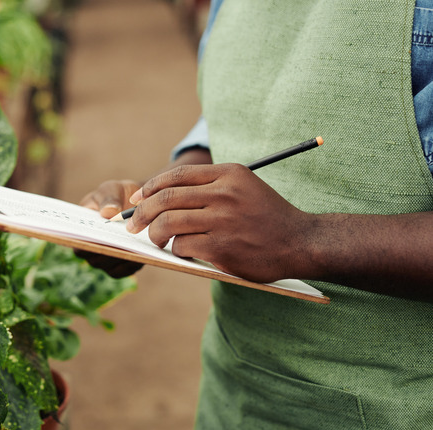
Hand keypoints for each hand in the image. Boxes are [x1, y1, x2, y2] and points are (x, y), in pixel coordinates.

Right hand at [77, 179, 144, 276]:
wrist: (138, 203)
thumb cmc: (118, 195)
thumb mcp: (112, 189)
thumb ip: (108, 198)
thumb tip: (108, 212)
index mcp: (80, 229)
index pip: (75, 241)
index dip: (81, 242)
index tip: (93, 236)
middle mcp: (90, 248)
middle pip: (92, 257)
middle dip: (105, 250)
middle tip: (118, 242)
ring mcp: (106, 259)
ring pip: (109, 265)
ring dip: (121, 256)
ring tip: (133, 245)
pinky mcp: (123, 265)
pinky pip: (126, 270)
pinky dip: (133, 262)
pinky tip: (142, 252)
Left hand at [126, 163, 315, 282]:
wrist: (301, 242)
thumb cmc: (266, 216)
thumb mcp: (242, 187)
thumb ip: (207, 187)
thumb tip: (157, 197)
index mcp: (227, 174)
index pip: (175, 176)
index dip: (150, 188)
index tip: (136, 199)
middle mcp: (224, 193)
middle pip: (165, 199)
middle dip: (141, 212)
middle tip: (132, 224)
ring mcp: (222, 220)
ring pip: (168, 223)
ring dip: (154, 234)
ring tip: (155, 240)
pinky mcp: (221, 247)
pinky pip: (182, 246)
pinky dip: (176, 250)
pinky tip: (182, 252)